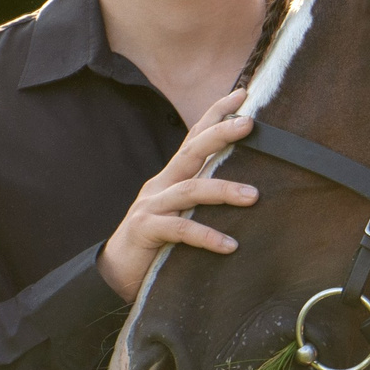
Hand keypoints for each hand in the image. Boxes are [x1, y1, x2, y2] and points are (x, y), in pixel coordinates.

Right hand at [99, 90, 259, 301]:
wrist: (114, 275)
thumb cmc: (157, 244)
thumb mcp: (184, 216)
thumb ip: (204, 201)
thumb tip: (250, 191)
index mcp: (171, 178)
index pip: (195, 138)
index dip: (216, 114)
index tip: (241, 93)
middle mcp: (161, 185)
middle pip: (192, 151)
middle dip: (220, 134)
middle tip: (250, 124)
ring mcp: (151, 206)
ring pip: (191, 190)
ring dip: (224, 191)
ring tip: (254, 196)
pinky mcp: (146, 230)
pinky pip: (181, 230)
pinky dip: (207, 236)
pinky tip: (230, 245)